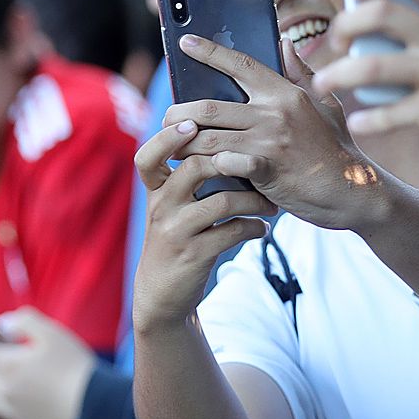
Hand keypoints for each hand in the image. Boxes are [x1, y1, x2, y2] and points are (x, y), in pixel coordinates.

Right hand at [131, 123, 274, 333]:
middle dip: (231, 162)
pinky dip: (253, 227)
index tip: (192, 124)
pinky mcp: (194, 255)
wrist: (162, 293)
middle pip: (194, 168)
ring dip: (254, 199)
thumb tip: (228, 145)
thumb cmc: (176, 240)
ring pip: (222, 200)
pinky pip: (232, 232)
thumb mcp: (170, 209)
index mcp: (155, 192)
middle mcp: (160, 207)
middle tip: (259, 166)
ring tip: (269, 203)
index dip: (167, 137)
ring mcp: (176, 232)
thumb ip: (186, 179)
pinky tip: (262, 228)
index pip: (148, 156)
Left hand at [164, 34, 386, 230]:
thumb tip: (284, 42)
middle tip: (165, 119)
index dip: (209, 51)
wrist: (353, 191)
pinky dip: (208, 167)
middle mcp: (274, 112)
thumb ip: (300, 74)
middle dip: (178, 113)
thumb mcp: (325, 104)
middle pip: (209, 106)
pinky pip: (224, 164)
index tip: (184, 41)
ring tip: (172, 148)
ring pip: (208, 138)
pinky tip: (197, 171)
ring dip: (183, 144)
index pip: (241, 64)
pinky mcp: (267, 171)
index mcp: (285, 93)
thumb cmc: (337, 148)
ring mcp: (269, 142)